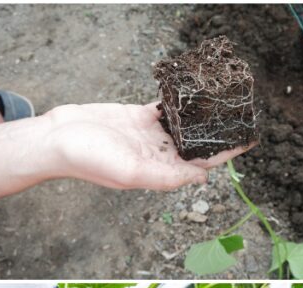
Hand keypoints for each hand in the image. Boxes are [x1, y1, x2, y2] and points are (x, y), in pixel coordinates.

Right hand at [47, 102, 254, 189]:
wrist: (57, 138)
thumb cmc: (87, 158)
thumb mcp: (128, 171)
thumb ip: (164, 177)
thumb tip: (202, 178)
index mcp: (156, 171)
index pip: (199, 165)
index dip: (223, 155)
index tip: (246, 142)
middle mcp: (155, 155)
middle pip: (195, 145)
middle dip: (217, 135)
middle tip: (241, 117)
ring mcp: (145, 136)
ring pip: (182, 126)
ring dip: (201, 118)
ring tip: (224, 105)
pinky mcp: (135, 118)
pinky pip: (164, 110)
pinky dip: (178, 103)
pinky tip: (193, 94)